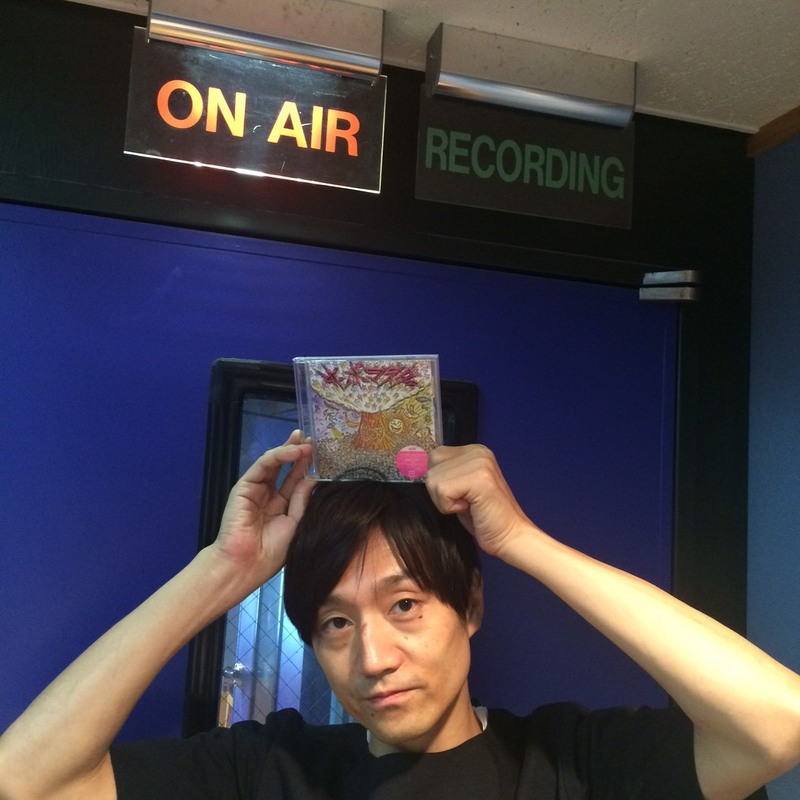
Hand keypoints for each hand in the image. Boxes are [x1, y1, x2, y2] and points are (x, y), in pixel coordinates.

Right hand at [212, 431, 314, 588]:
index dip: (307, 466)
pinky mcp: (245, 485)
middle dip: (298, 452)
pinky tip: (294, 451)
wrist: (246, 565)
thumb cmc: (271, 551)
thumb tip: (313, 478)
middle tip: (312, 439)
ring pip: (274, 462)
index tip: (321, 454)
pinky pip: (263, 465)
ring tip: (307, 442)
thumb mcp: (295, 523)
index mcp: (281, 505)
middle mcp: (268, 494)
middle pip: (285, 467)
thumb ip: (302, 499)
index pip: (296, 480)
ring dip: (291, 450)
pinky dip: (279, 455)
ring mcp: (256, 489)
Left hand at [425, 444, 532, 557]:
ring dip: (445, 501)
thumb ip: (445, 473)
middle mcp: (478, 450)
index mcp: (474, 450)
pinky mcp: (479, 478)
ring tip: (468, 505)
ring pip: (433, 480)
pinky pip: (441, 490)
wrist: (510, 537)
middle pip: (431, 466)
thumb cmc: (483, 518)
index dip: (439, 482)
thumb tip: (414, 465)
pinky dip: (449, 506)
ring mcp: (480, 462)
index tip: (460, 495)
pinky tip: (470, 508)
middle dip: (440, 490)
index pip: (434, 456)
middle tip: (464, 501)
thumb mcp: (459, 488)